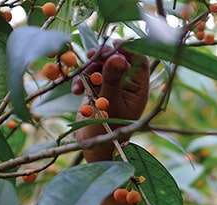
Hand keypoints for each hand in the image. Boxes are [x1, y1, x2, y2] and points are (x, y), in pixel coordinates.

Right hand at [73, 43, 149, 160]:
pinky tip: (76, 91)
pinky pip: (89, 76)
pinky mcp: (97, 91)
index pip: (139, 61)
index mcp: (138, 90)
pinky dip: (81, 80)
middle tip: (92, 56)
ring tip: (81, 80)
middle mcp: (127, 87)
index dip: (129, 50)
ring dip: (89, 68)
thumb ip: (112, 80)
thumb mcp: (110, 104)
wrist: (93, 147)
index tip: (114, 45)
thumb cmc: (107, 131)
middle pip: (118, 59)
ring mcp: (111, 88)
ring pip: (102, 66)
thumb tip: (118, 57)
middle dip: (104, 56)